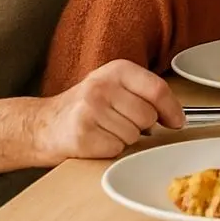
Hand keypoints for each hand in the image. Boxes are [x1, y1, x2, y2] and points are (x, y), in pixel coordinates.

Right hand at [34, 60, 182, 164]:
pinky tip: (95, 141)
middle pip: (148, 116)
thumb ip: (145, 93)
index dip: (172, 109)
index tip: (177, 122)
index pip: (158, 89)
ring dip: (124, 139)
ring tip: (104, 130)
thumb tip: (178, 117)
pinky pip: (116, 149)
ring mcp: (90, 110)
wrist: (41, 125)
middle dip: (142, 126)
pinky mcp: (82, 136)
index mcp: (116, 70)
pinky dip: (110, 150)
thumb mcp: (114, 87)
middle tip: (119, 122)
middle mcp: (102, 87)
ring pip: (134, 135)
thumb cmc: (85, 107)